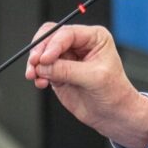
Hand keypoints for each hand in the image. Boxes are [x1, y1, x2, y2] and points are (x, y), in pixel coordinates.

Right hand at [25, 24, 147, 147]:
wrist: (113, 114)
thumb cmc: (114, 92)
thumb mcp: (94, 78)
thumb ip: (67, 70)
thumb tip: (43, 66)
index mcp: (93, 37)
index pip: (67, 33)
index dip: (53, 44)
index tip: (44, 59)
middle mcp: (79, 44)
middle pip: (50, 38)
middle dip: (39, 50)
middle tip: (34, 64)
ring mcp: (67, 58)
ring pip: (42, 52)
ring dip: (35, 64)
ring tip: (34, 76)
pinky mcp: (58, 72)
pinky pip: (41, 68)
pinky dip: (37, 74)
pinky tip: (40, 83)